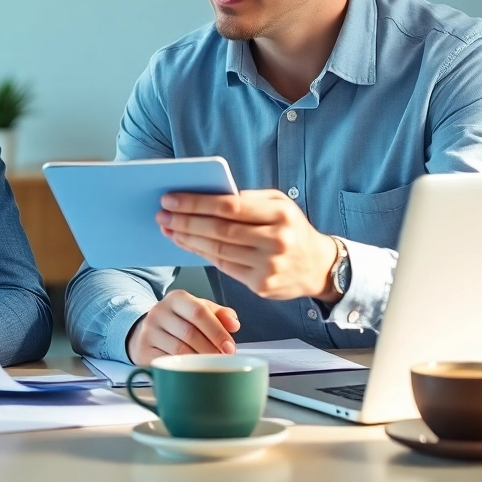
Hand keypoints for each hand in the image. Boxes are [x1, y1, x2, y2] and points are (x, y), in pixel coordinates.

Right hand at [126, 289, 240, 365]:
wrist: (147, 332)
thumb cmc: (181, 322)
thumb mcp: (200, 311)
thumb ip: (220, 315)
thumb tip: (234, 324)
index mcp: (176, 298)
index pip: (199, 312)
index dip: (217, 331)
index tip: (230, 348)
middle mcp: (159, 311)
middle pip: (190, 333)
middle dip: (211, 349)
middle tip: (223, 361)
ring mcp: (149, 332)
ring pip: (179, 350)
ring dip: (199, 361)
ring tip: (212, 366)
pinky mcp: (143, 351)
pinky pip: (167, 363)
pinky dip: (184, 368)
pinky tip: (193, 371)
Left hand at [158, 189, 340, 302]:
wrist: (319, 267)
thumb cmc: (292, 228)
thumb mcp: (278, 204)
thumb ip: (248, 199)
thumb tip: (206, 195)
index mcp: (280, 215)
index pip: (229, 206)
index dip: (196, 203)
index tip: (171, 199)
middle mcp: (276, 241)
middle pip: (219, 230)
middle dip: (186, 221)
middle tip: (162, 214)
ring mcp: (268, 266)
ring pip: (217, 251)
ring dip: (188, 239)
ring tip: (169, 228)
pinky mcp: (260, 285)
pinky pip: (223, 267)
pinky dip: (201, 254)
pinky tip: (186, 244)